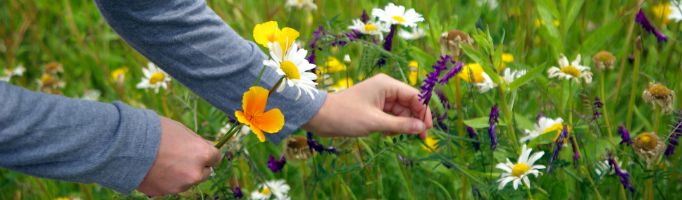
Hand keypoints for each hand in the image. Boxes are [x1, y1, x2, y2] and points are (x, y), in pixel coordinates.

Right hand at [137, 117, 221, 195]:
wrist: (126, 145)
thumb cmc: (156, 132)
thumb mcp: (182, 130)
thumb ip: (198, 142)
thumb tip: (208, 147)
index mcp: (202, 155)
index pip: (216, 158)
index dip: (208, 153)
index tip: (200, 151)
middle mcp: (194, 174)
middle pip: (204, 173)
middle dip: (197, 166)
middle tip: (181, 156)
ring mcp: (179, 186)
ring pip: (187, 181)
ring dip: (181, 174)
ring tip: (164, 161)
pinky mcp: (164, 193)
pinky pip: (170, 186)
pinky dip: (166, 180)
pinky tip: (155, 168)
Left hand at [304, 74, 432, 137]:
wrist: (320, 117)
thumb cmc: (346, 116)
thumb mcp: (375, 122)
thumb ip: (400, 125)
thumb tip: (422, 128)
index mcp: (387, 85)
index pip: (415, 96)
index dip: (424, 111)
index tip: (428, 128)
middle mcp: (385, 89)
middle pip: (409, 103)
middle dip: (415, 120)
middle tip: (420, 138)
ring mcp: (379, 98)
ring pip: (400, 111)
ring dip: (403, 124)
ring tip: (400, 137)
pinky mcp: (373, 108)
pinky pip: (390, 116)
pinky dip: (392, 126)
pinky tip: (387, 135)